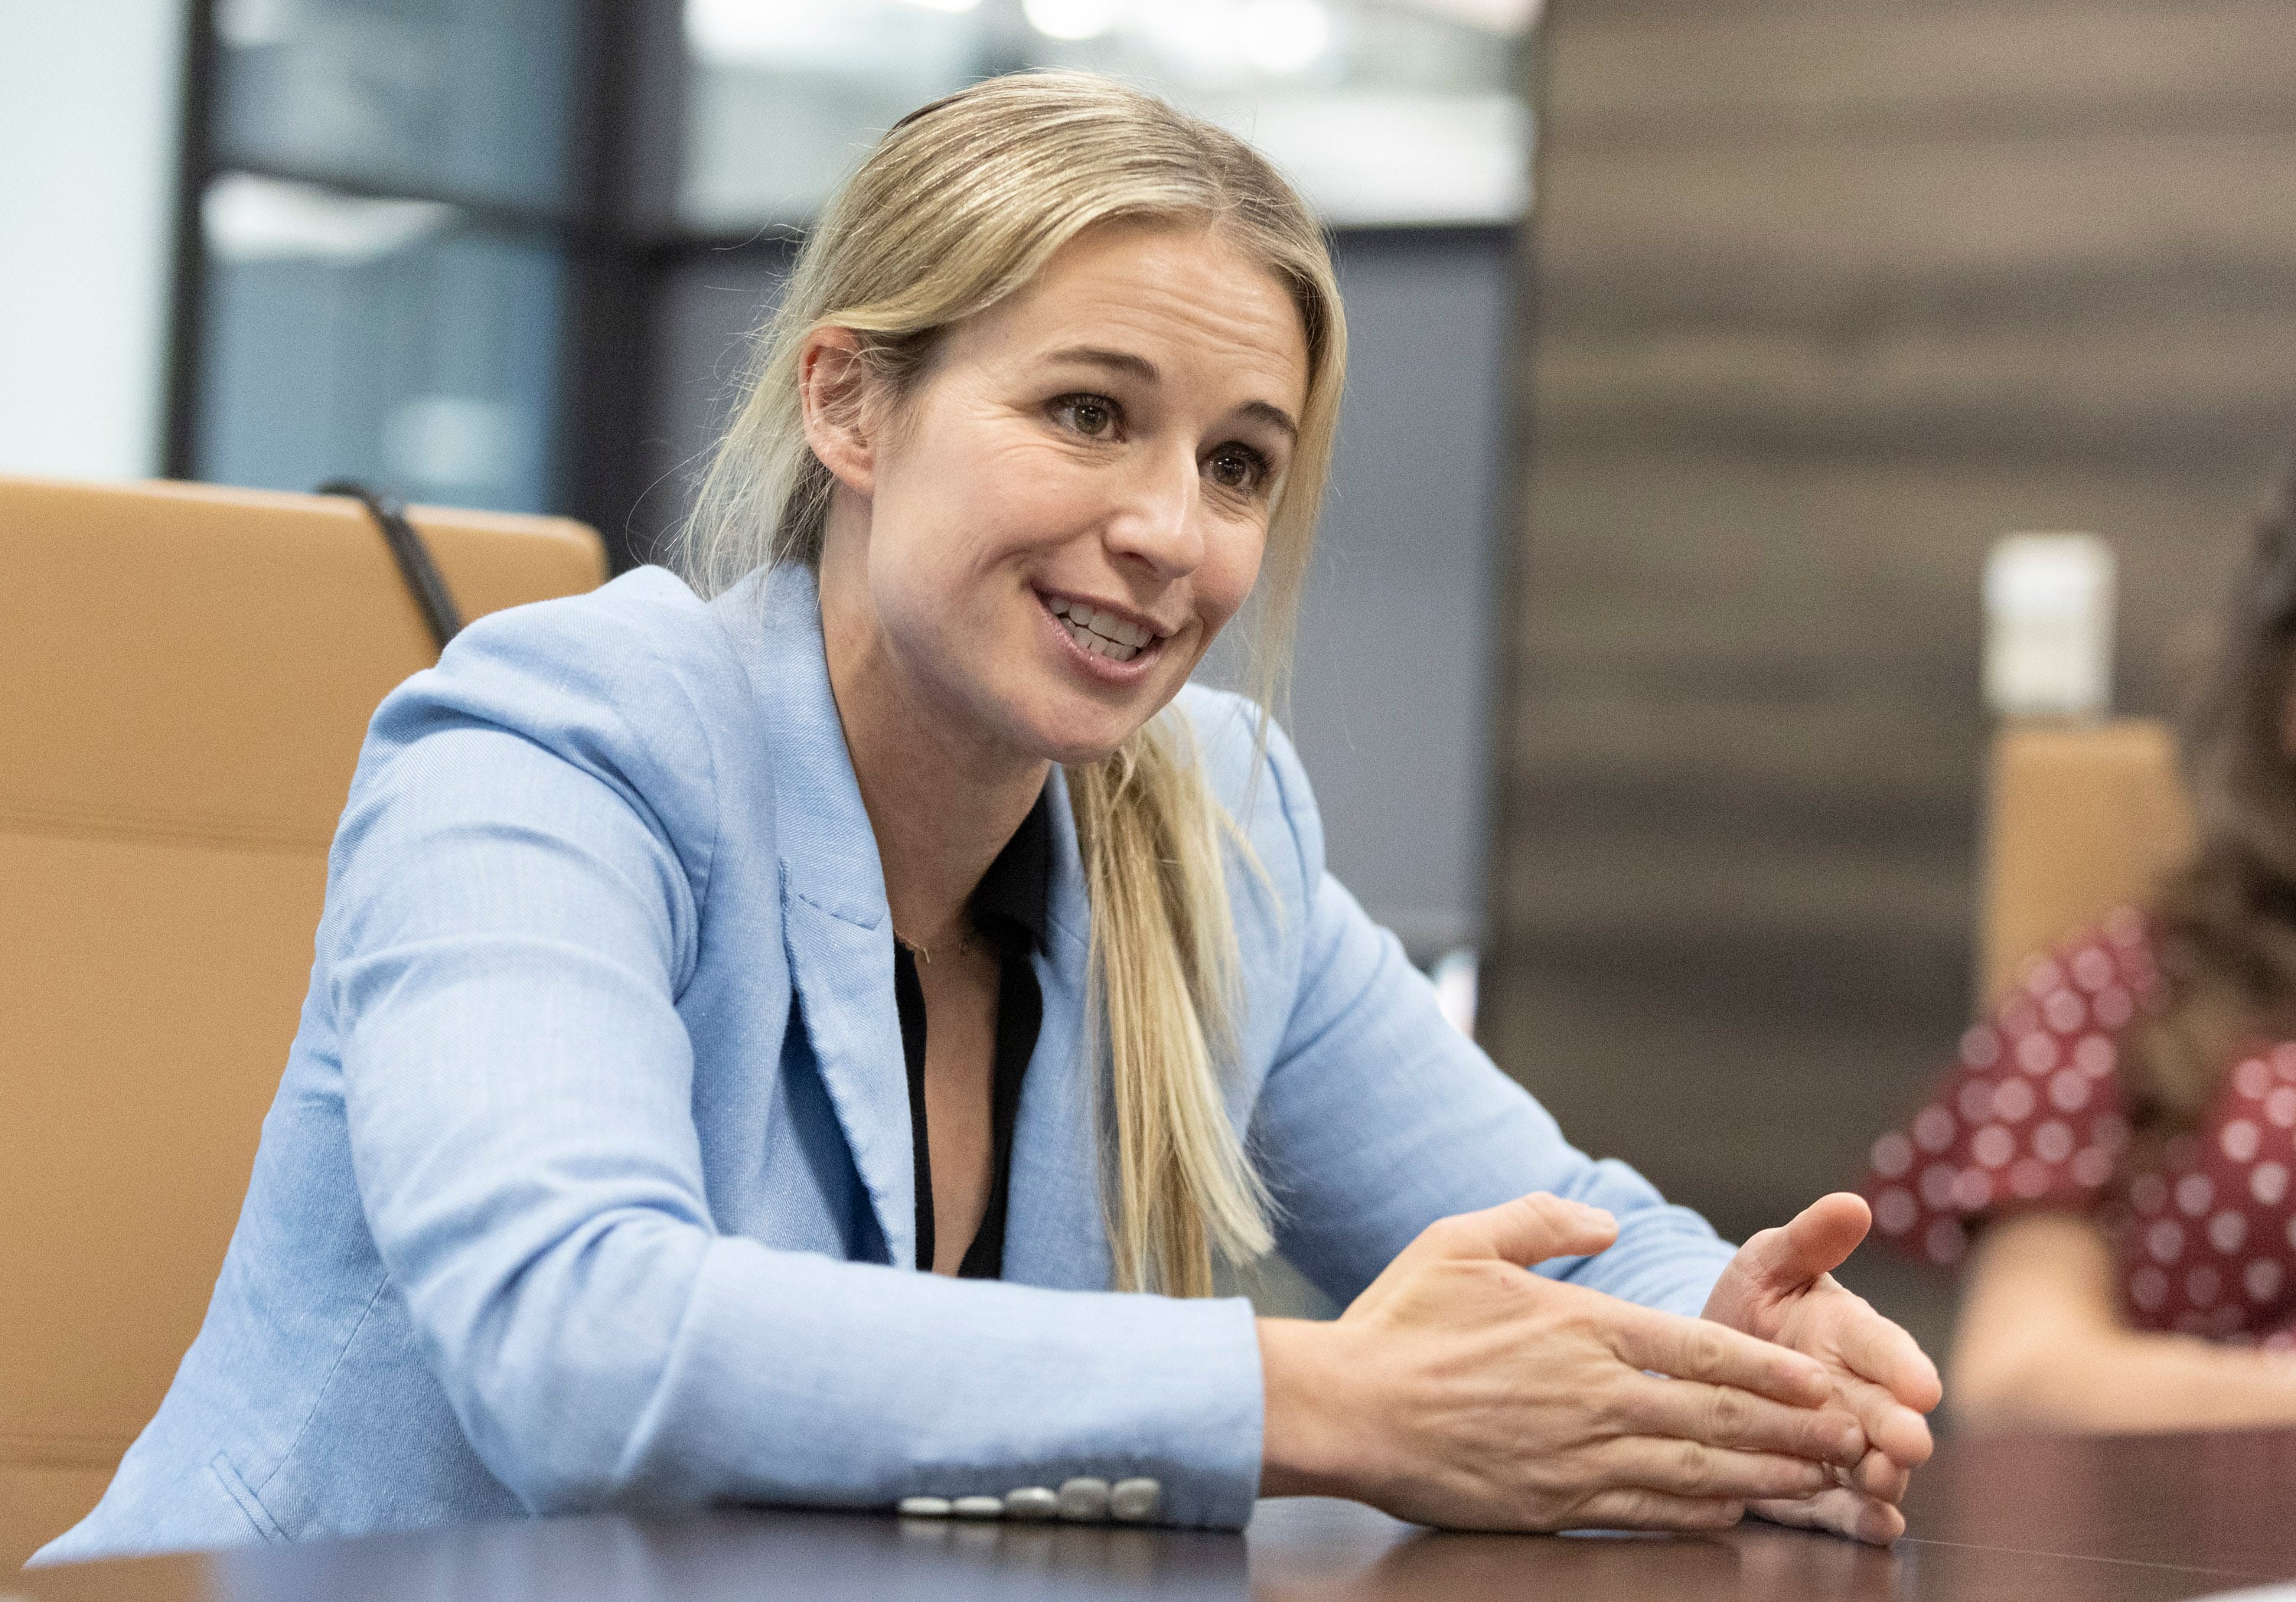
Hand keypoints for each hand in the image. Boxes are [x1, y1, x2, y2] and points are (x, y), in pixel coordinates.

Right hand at [1260, 1193, 1869, 1532]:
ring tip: (1818, 1477)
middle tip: (1852, 1435)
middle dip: (1794, 1428)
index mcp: (1582, 1326)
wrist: (1345, 1409)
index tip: (1822, 1379)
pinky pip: (1648, 1514)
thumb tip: (1606, 1223)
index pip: (1704, 1349)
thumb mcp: (1462, 1241)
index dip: (1772, 1369)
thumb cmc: (1399, 1323)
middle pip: (1719, 1414)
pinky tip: (1733, 1512)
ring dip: (1766, 1475)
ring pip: (1698, 1470)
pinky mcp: (1554, 1505)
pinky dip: (1700, 1514)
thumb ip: (1541, 1220)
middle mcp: (1595, 1395)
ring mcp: (1578, 1457)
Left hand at [1702, 1192, 1942, 1545]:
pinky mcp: (1814, 1484)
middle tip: (1909, 1441)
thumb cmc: (1753, 1304)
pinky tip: (1876, 1527)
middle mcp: (1859, 1394)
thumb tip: (1851, 1203)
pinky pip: (1843, 1506)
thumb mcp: (1770, 1264)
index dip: (1903, 1366)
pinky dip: (1862, 1519)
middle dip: (1901, 1428)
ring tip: (1885, 1482)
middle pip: (1887, 1414)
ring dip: (1885, 1475)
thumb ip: (1809, 1241)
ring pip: (1874, 1464)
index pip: (1886, 1348)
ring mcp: (1841, 1443)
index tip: (1921, 1383)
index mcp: (1853, 1336)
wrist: (1711, 1362)